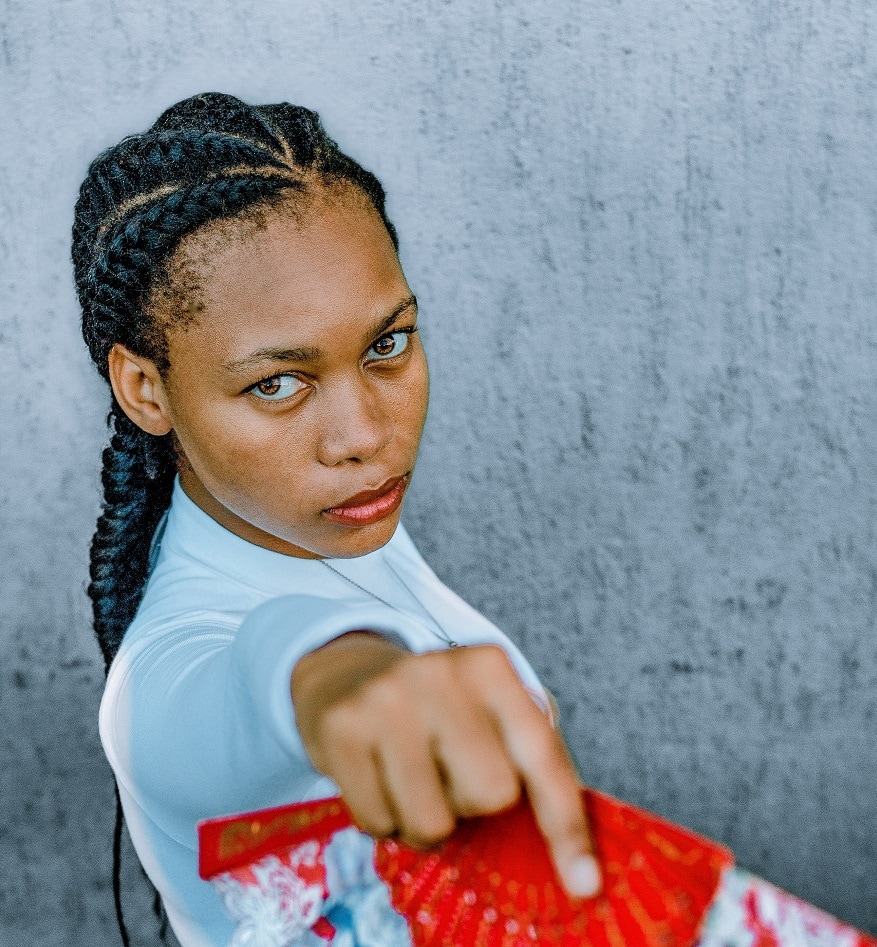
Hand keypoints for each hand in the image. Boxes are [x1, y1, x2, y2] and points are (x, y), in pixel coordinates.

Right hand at [291, 633, 600, 897]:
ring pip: (432, 822)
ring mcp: (387, 699)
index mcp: (490, 667)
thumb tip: (574, 859)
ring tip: (415, 780)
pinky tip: (380, 777)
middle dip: (474, 804)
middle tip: (450, 776)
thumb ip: (530, 760)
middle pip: (491, 794)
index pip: (541, 754)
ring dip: (427, 821)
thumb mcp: (489, 709)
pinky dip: (385, 820)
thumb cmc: (438, 708)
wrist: (348, 675)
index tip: (583, 883)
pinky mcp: (342, 728)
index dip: (565, 824)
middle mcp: (441, 674)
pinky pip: (379, 824)